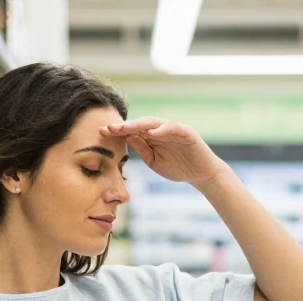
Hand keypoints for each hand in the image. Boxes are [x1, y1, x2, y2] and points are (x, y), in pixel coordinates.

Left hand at [101, 117, 227, 186]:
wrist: (201, 175)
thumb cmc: (177, 168)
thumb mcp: (153, 161)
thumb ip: (141, 149)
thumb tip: (125, 138)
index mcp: (152, 137)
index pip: (132, 130)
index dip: (117, 131)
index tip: (101, 132)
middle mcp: (161, 130)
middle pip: (139, 124)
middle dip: (124, 126)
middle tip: (109, 127)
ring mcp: (173, 129)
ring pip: (153, 122)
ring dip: (139, 124)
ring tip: (125, 127)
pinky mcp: (186, 132)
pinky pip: (172, 128)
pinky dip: (161, 129)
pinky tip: (150, 132)